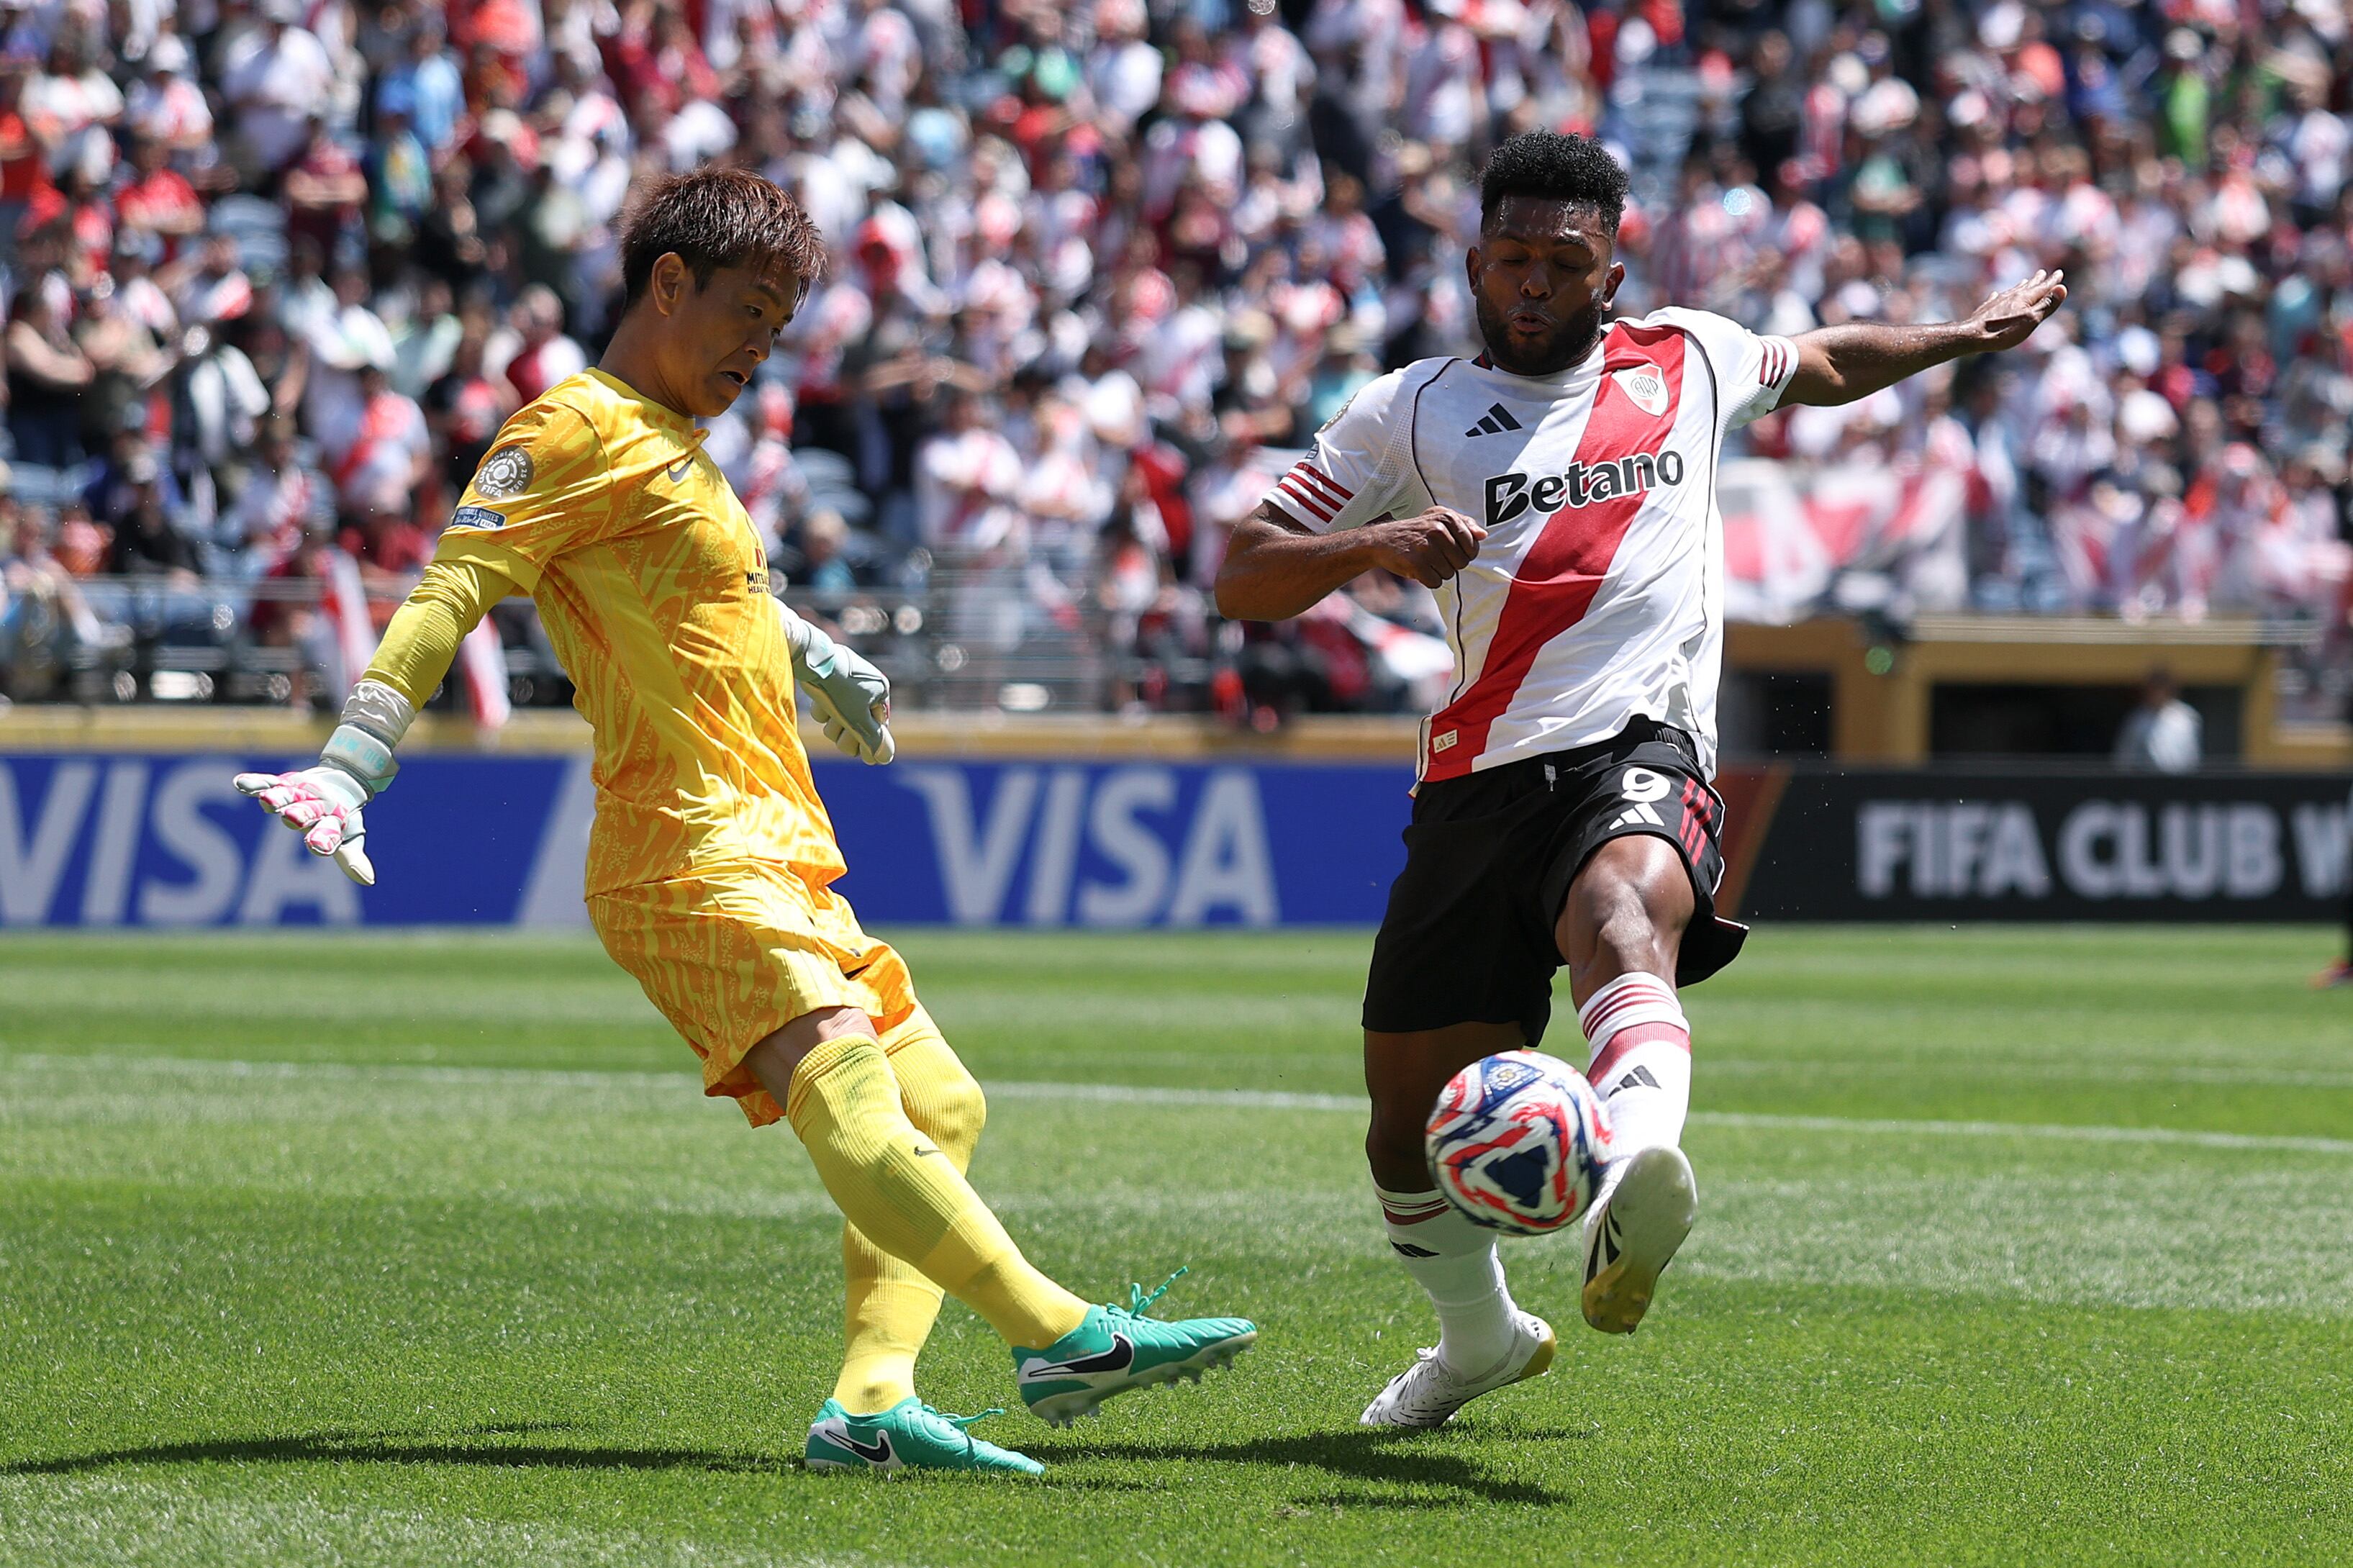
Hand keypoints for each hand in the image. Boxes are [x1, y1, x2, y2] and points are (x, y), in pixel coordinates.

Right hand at [232, 765, 375, 884]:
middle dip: (300, 815)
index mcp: (334, 822)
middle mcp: (317, 806)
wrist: (343, 782)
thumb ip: (352, 858)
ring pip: (288, 795)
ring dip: (278, 798)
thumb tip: (369, 880)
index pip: (330, 832)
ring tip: (266, 801)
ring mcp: (300, 793)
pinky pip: (268, 782)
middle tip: (291, 819)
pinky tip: (240, 784)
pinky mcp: (284, 783)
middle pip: (308, 811)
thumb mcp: (349, 839)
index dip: (324, 839)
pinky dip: (256, 783)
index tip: (318, 847)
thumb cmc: (342, 820)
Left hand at [787, 614, 894, 764]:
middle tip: (840, 734)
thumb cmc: (839, 690)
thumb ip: (873, 740)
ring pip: (841, 717)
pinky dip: (822, 709)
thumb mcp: (858, 721)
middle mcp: (866, 685)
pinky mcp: (828, 680)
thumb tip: (885, 758)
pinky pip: (827, 705)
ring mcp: (846, 682)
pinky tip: (819, 702)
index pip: (879, 726)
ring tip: (829, 715)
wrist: (810, 661)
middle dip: (847, 733)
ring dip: (833, 723)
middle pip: (859, 724)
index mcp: (880, 690)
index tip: (866, 759)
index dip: (871, 743)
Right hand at [1360, 508, 1486, 588]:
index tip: (1449, 550)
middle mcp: (1438, 530)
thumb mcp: (1439, 520)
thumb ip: (1464, 525)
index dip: (1463, 554)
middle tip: (1434, 556)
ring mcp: (1426, 547)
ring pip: (1449, 574)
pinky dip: (1427, 580)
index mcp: (1447, 518)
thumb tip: (1483, 535)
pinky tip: (1417, 569)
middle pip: (1462, 563)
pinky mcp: (1415, 564)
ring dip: (1438, 572)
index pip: (1472, 547)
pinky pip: (1435, 582)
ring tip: (1424, 561)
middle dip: (1450, 564)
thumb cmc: (1416, 532)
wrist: (1382, 540)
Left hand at [1970, 268, 2067, 352]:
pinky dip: (1999, 295)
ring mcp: (1997, 302)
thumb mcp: (2031, 320)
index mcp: (2024, 298)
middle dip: (2037, 280)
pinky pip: (1994, 299)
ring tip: (2024, 282)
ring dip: (2020, 286)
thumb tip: (2062, 288)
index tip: (2059, 272)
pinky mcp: (1985, 310)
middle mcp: (2011, 297)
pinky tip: (1995, 294)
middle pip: (2027, 287)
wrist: (1972, 336)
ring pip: (2011, 291)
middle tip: (2042, 272)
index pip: (2042, 287)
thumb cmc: (2004, 331)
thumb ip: (2047, 305)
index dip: (2052, 281)